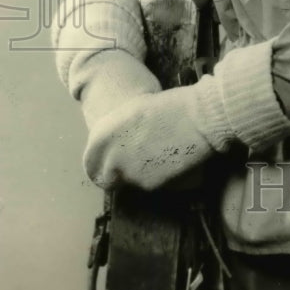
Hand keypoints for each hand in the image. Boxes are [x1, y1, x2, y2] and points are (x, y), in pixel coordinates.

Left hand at [83, 86, 216, 190]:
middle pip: (107, 177)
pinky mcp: (149, 184)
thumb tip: (116, 146)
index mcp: (103, 136)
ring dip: (139, 173)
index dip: (99, 165)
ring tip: (157, 155)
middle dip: (118, 174)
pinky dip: (156, 176)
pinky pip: (148, 183)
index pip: (90, 162)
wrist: (199, 117)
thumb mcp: (133, 111)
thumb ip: (117, 132)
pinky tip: (168, 160)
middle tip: (136, 162)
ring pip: (129, 181)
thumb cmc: (168, 105)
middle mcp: (111, 157)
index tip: (107, 165)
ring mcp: (129, 173)